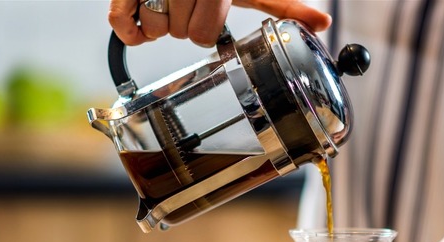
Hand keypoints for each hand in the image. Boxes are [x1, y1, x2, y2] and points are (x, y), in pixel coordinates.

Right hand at [109, 0, 331, 46]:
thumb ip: (282, 4)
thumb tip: (322, 23)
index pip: (203, 35)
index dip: (205, 31)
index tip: (207, 15)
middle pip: (180, 34)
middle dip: (184, 25)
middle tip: (187, 6)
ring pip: (154, 29)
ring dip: (160, 23)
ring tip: (168, 1)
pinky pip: (120, 22)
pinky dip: (130, 29)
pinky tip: (142, 16)